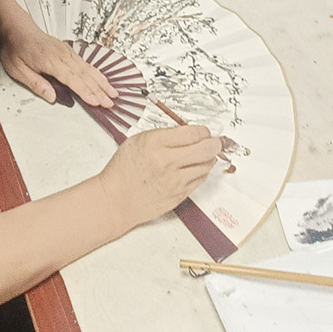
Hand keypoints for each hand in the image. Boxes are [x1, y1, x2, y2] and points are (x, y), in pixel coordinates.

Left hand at [0, 8, 116, 107]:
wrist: (17, 28)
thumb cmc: (16, 48)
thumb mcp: (17, 69)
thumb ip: (36, 84)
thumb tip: (51, 97)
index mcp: (49, 60)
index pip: (71, 78)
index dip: (84, 91)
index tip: (95, 102)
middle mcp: (61, 55)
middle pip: (84, 75)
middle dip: (99, 91)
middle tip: (110, 103)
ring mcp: (66, 52)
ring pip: (88, 69)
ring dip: (101, 82)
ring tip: (113, 93)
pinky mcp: (68, 51)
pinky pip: (85, 63)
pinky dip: (97, 73)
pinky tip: (103, 80)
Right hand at [98, 124, 220, 230]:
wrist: (116, 200)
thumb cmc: (123, 169)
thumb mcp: (138, 141)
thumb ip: (163, 135)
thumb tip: (188, 133)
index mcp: (155, 143)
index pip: (192, 133)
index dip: (203, 131)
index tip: (204, 131)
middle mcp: (167, 162)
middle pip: (205, 149)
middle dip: (215, 143)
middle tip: (216, 142)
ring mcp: (175, 181)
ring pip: (206, 165)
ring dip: (209, 158)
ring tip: (205, 154)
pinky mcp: (179, 196)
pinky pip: (199, 180)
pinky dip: (202, 172)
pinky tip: (197, 167)